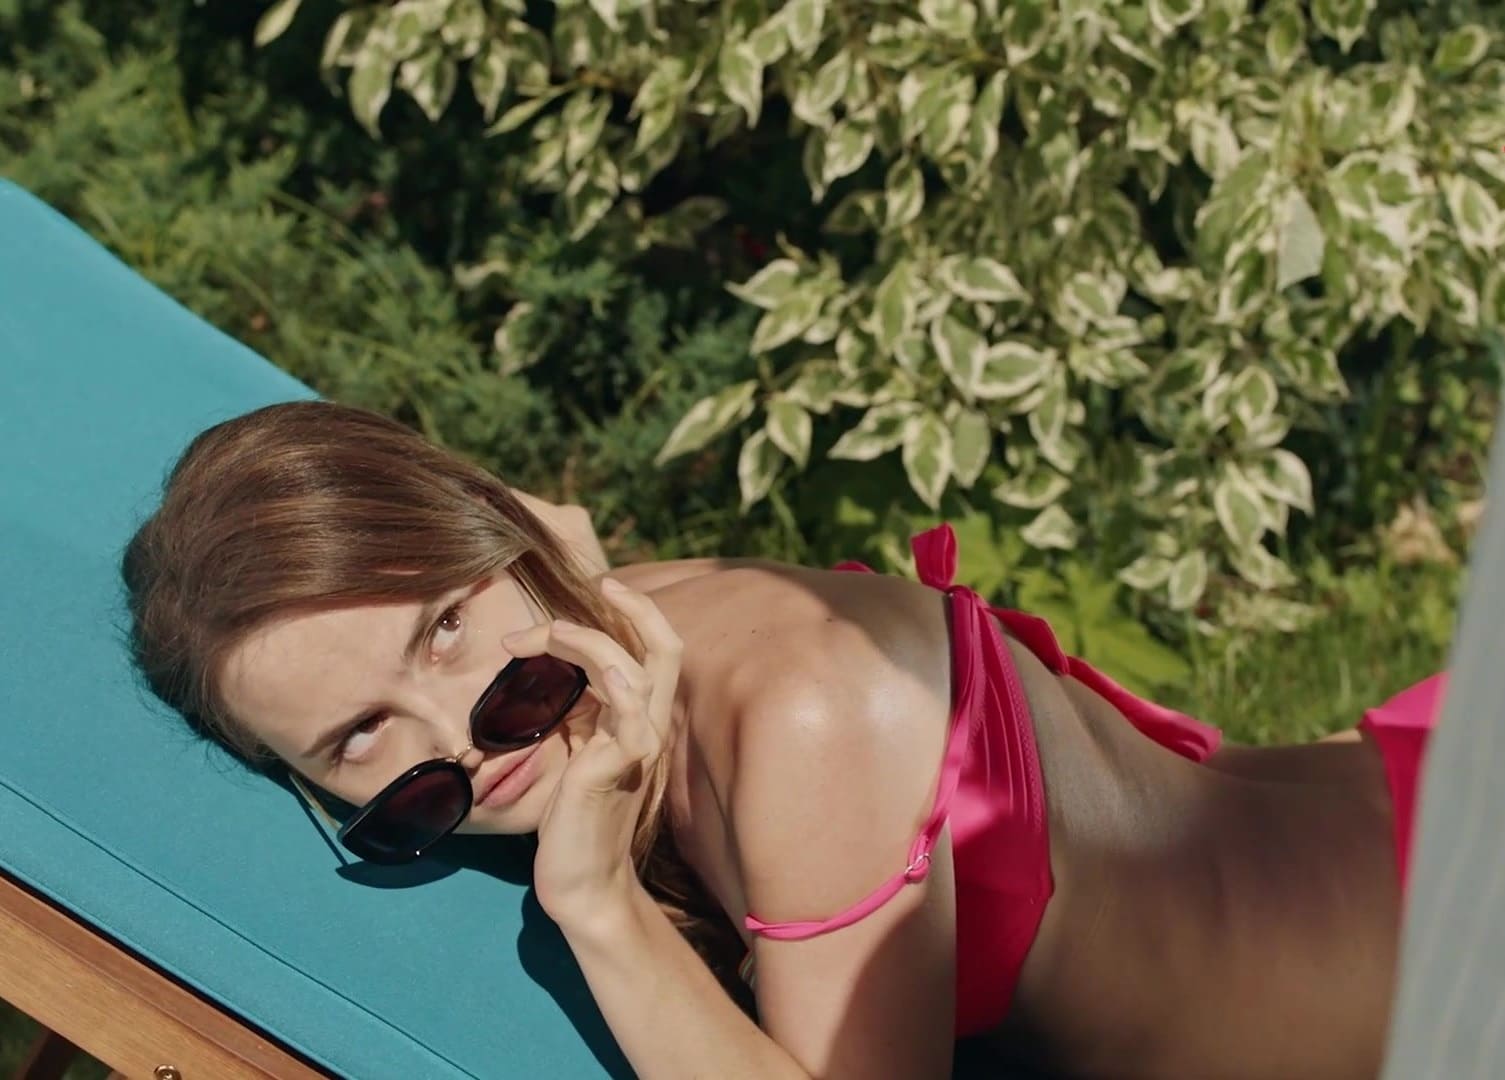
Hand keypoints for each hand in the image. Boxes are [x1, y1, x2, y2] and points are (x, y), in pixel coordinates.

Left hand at [501, 578, 681, 926]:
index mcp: (635, 718)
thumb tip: (548, 670)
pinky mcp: (620, 768)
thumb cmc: (572, 821)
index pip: (645, 649)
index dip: (623, 616)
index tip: (585, 597)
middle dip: (636, 607)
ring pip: (641, 669)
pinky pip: (631, 717)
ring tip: (546, 634)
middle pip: (666, 647)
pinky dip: (617, 685)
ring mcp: (638, 746)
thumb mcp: (571, 750)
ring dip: (592, 640)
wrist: (580, 884)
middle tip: (600, 582)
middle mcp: (646, 725)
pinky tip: (601, 672)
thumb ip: (574, 710)